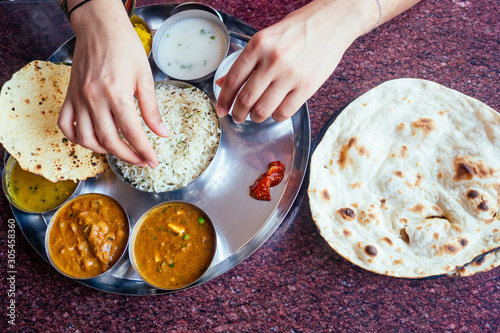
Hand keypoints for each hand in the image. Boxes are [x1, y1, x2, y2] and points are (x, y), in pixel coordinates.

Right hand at [58, 0, 167, 166]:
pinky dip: (77, 138)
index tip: (153, 161)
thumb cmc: (125, 47)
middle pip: (110, 141)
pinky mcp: (69, 95)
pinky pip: (66, 125)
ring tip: (121, 151)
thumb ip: (152, 108)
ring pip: (86, 138)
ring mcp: (78, 98)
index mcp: (116, 93)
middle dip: (128, 156)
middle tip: (141, 161)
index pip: (132, 133)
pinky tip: (93, 140)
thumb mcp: (145, 77)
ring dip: (104, 151)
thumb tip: (162, 133)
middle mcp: (94, 99)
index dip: (144, 151)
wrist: (99, 27)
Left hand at [215, 0, 364, 123]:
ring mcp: (291, 75)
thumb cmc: (296, 31)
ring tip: (255, 116)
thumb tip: (223, 83)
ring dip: (255, 117)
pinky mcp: (307, 86)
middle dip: (238, 113)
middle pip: (246, 98)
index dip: (224, 99)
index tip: (221, 109)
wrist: (330, 23)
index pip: (233, 79)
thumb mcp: (265, 39)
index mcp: (258, 45)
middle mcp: (272, 60)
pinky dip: (275, 117)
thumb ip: (245, 62)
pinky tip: (275, 112)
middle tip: (237, 117)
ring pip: (263, 109)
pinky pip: (284, 112)